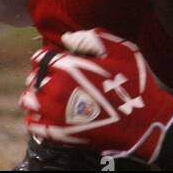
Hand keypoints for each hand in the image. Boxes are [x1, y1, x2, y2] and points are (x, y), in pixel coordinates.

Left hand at [20, 29, 172, 163]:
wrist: (143, 122)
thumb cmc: (133, 84)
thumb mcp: (120, 51)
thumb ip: (90, 40)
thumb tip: (66, 38)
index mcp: (71, 68)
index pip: (41, 58)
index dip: (46, 57)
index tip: (54, 61)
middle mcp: (58, 90)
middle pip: (33, 79)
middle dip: (40, 76)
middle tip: (52, 78)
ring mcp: (57, 114)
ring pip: (29, 101)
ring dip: (34, 96)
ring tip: (46, 96)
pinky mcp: (59, 135)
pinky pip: (34, 125)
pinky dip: (35, 118)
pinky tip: (45, 114)